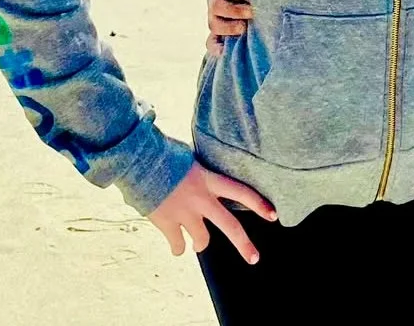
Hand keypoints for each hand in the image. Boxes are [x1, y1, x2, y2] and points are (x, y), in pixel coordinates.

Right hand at [148, 162, 275, 263]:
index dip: (258, 204)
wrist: (139, 161)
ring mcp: (184, 213)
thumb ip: (202, 175)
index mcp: (209, 179)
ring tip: (197, 244)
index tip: (273, 214)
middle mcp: (201, 198)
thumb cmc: (164, 155)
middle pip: (230, 225)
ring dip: (200, 244)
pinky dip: (178, 248)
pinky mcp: (166, 223)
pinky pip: (178, 245)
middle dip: (244, 244)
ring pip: (202, 240)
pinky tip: (177, 248)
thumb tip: (205, 181)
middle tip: (254, 258)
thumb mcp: (191, 161)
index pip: (241, 192)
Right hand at [206, 0, 253, 56]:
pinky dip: (216, 47)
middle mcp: (215, 3)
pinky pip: (211, 43)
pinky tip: (223, 50)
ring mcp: (214, 20)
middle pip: (216, 6)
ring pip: (214, 24)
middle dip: (235, 10)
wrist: (256, 13)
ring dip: (229, 27)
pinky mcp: (215, 37)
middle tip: (251, 12)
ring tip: (243, 28)